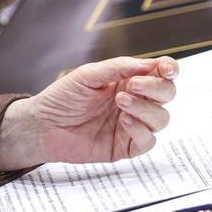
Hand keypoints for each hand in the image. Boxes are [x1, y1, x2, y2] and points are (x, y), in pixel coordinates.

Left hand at [0, 57, 178, 169]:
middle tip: (132, 85)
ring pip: (162, 118)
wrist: (42, 125)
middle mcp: (135, 101)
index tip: (166, 69)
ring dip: (145, 108)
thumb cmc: (62, 97)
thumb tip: (149, 64)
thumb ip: (118, 68)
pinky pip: (148, 141)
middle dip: (156, 88)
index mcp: (127, 80)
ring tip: (121, 101)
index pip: (159, 74)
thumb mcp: (88, 75)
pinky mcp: (126, 147)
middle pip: (167, 95)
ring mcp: (132, 125)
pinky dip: (140, 129)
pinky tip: (123, 120)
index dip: (169, 70)